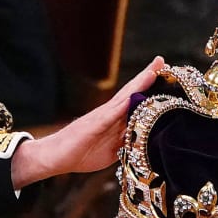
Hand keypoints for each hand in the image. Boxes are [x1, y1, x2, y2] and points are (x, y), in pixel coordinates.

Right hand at [11, 56, 164, 189]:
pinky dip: (125, 103)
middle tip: (161, 60)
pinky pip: (112, 113)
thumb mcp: (111, 151)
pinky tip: (135, 94)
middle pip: (131, 91)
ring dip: (139, 83)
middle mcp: (108, 113)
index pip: (133, 100)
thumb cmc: (80, 154)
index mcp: (113, 119)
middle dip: (147, 76)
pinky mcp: (93, 124)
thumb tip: (143, 138)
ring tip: (154, 69)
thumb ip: (125, 142)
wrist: (54, 157)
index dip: (147, 86)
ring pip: (124, 97)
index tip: (162, 72)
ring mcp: (100, 116)